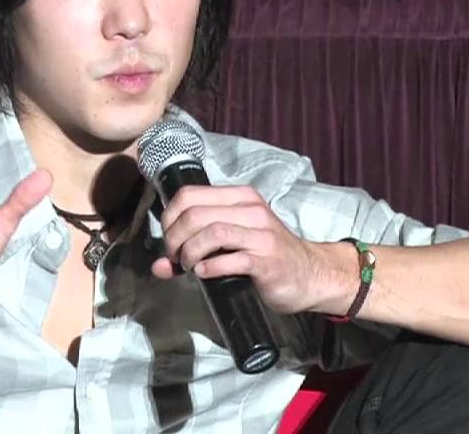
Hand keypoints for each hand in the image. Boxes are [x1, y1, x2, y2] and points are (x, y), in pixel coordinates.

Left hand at [149, 184, 332, 314]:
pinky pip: (229, 259)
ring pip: (211, 233)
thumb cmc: (266, 255)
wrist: (310, 274)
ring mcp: (261, 234)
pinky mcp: (266, 260)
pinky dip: (209, 268)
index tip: (168, 239)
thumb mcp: (231, 243)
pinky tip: (205, 274)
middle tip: (175, 258)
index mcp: (240, 197)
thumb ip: (194, 247)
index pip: (189, 194)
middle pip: (195, 214)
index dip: (169, 218)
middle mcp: (251, 209)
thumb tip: (158, 266)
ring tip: (189, 266)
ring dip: (190, 253)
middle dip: (174, 239)